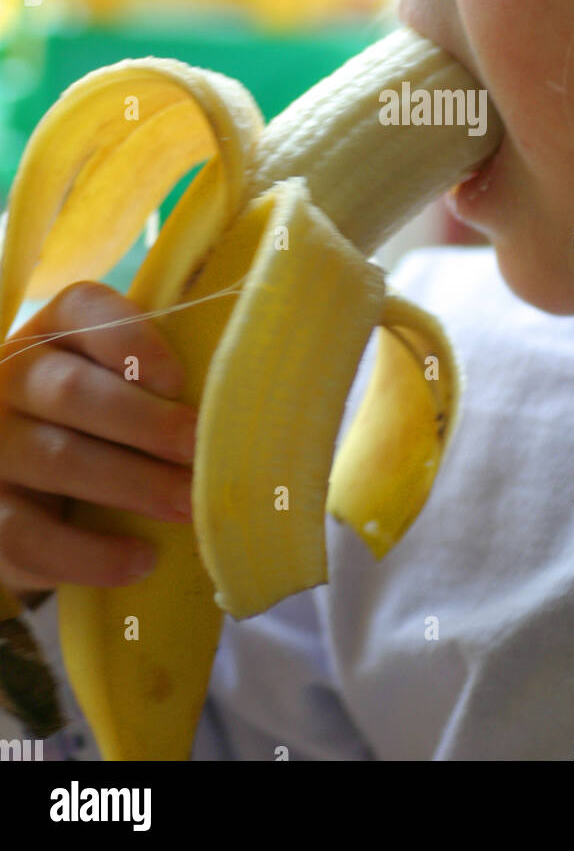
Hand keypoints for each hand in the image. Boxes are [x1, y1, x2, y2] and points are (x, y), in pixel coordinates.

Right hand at [0, 281, 194, 595]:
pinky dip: (89, 553)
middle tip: (199, 450)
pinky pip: (28, 534)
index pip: (83, 310)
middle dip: (145, 422)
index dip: (130, 338)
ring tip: (187, 506)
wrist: (31, 491)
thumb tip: (254, 397)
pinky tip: (140, 558)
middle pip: (71, 391)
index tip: (178, 379)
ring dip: (131, 485)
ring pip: (55, 459)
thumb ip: (167, 380)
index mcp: (56, 332)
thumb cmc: (103, 425)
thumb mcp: (124, 387)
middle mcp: (12, 377)